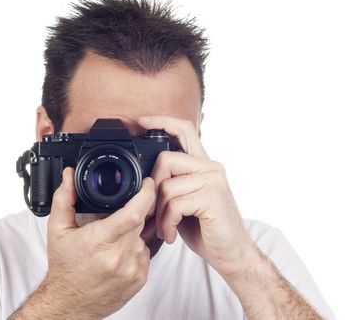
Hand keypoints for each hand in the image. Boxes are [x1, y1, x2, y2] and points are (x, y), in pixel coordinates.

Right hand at [44, 167, 155, 318]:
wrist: (69, 303)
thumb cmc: (64, 268)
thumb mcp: (58, 230)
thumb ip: (64, 198)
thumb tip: (69, 176)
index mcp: (100, 240)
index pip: (134, 212)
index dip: (146, 194)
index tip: (147, 183)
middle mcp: (119, 256)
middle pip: (140, 221)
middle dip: (134, 212)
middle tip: (119, 215)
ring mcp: (132, 269)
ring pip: (142, 237)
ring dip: (132, 233)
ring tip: (111, 242)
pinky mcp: (140, 279)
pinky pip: (144, 253)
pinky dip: (134, 248)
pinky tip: (117, 255)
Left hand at [138, 115, 255, 277]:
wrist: (232, 253)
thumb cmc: (206, 227)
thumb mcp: (186, 200)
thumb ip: (173, 183)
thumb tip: (146, 178)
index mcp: (203, 165)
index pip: (185, 130)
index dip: (162, 121)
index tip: (142, 121)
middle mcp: (211, 167)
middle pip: (166, 159)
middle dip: (153, 188)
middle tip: (154, 211)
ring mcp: (213, 181)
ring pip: (167, 186)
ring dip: (159, 213)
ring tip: (165, 227)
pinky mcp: (212, 198)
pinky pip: (174, 204)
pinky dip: (167, 223)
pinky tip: (171, 234)